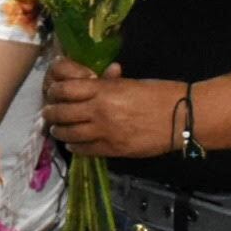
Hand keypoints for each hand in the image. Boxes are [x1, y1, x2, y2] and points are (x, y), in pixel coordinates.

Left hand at [42, 57, 173, 158]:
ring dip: (59, 131)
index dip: (55, 91)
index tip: (53, 91)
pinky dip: (74, 147)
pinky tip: (73, 144)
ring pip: (68, 134)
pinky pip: (84, 150)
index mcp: (104, 90)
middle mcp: (99, 112)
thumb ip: (109, 84)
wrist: (181, 117)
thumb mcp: (131, 83)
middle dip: (51, 112)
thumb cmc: (160, 94)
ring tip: (57, 129)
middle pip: (61, 113)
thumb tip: (96, 80)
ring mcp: (104, 133)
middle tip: (49, 112)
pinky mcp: (112, 150)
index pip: (66, 90)